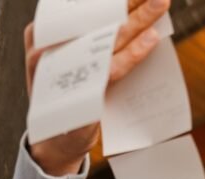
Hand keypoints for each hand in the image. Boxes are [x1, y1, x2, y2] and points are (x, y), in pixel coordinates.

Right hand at [24, 0, 169, 175]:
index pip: (81, 5)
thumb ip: (88, 36)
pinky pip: (113, 67)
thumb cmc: (67, 91)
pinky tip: (151, 38)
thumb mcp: (70, 58)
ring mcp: (65, 68)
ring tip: (160, 2)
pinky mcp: (83, 91)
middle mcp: (49, 45)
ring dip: (140, 17)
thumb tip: (127, 11)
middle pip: (98, 14)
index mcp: (44, 32)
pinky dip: (134, 52)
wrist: (56, 139)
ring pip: (109, 37)